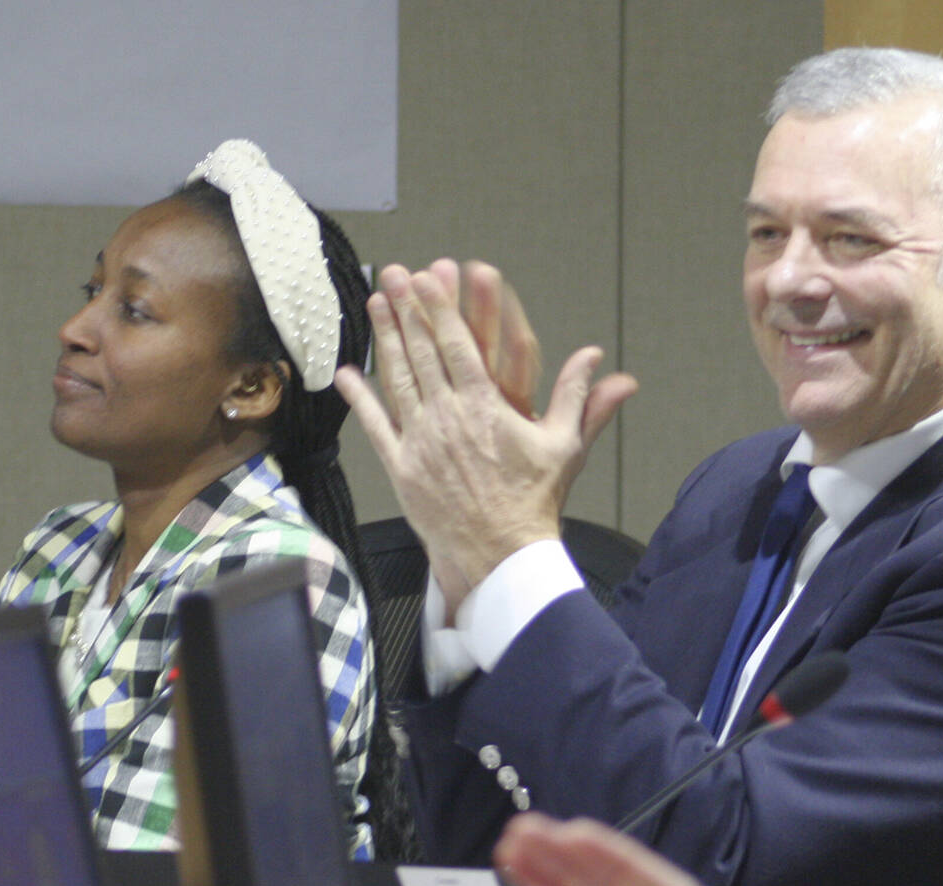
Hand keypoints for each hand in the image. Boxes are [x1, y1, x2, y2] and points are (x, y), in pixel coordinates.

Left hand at [337, 260, 636, 604]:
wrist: (502, 554)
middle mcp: (448, 418)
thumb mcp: (564, 446)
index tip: (426, 279)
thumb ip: (578, 397)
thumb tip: (596, 358)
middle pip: (422, 352)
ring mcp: (421, 442)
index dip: (439, 308)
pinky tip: (347, 374)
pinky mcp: (402, 467)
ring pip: (397, 379)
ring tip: (376, 304)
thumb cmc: (533, 503)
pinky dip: (360, 399)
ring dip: (385, 339)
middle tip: (394, 274)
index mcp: (485, 408)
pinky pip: (376, 426)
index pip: (457, 346)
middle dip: (408, 309)